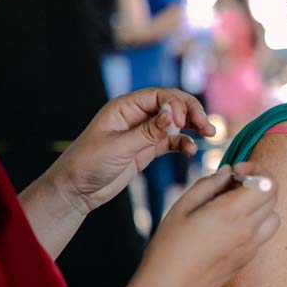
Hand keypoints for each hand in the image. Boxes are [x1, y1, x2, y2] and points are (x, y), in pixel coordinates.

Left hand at [48, 88, 216, 214]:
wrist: (76, 190)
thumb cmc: (87, 164)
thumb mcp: (118, 147)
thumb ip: (147, 132)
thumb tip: (172, 115)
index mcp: (124, 107)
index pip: (159, 95)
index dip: (176, 104)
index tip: (183, 123)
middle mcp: (136, 115)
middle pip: (171, 105)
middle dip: (191, 112)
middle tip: (207, 126)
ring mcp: (143, 132)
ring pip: (175, 122)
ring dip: (193, 126)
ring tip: (210, 134)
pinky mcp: (147, 148)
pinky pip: (171, 141)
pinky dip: (183, 143)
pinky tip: (191, 150)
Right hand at [143, 163, 279, 286]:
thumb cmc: (169, 246)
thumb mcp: (183, 206)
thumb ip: (209, 184)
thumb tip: (227, 173)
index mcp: (232, 213)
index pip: (268, 184)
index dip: (256, 171)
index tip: (236, 172)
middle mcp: (247, 231)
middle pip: (273, 198)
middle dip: (257, 185)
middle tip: (230, 186)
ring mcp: (250, 248)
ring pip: (273, 217)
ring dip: (260, 206)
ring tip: (234, 207)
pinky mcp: (246, 261)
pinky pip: (263, 236)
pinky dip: (255, 224)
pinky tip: (228, 227)